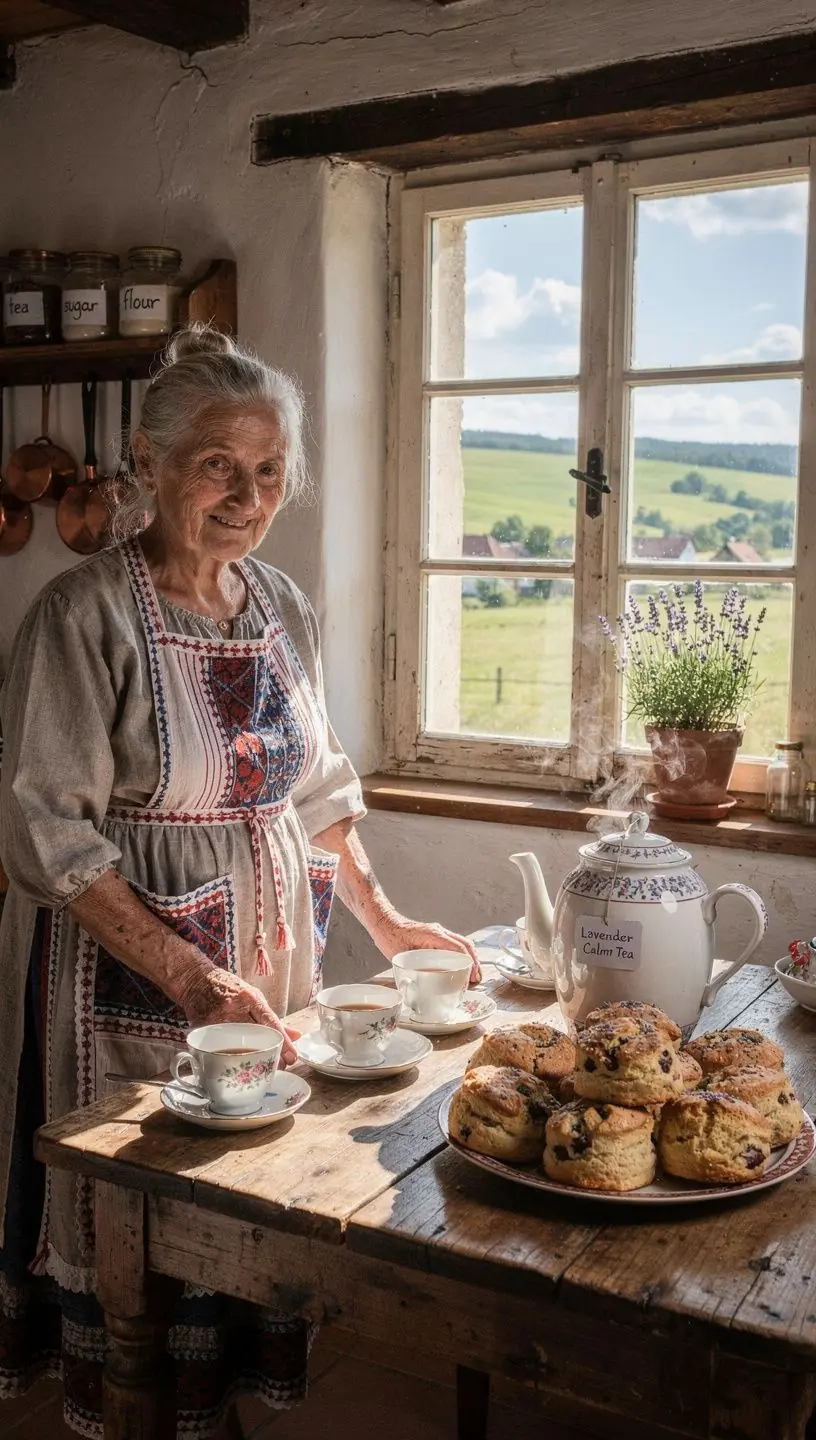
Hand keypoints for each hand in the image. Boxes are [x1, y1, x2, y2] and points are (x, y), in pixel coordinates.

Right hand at [174, 965, 297, 1065]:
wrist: (195, 979)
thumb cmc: (229, 988)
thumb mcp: (254, 997)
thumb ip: (272, 1018)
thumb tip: (295, 1036)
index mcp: (250, 997)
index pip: (270, 1023)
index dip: (283, 1042)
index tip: (292, 1056)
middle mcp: (234, 1008)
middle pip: (255, 1037)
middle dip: (270, 1054)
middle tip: (280, 1065)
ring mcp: (216, 1020)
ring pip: (238, 1046)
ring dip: (252, 1059)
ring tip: (264, 1067)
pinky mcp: (202, 1030)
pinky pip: (218, 1047)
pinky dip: (230, 1056)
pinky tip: (238, 1062)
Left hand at [376, 918, 480, 983]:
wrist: (383, 923)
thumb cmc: (389, 936)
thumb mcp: (399, 955)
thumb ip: (410, 971)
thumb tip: (419, 990)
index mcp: (433, 935)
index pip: (459, 947)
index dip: (469, 963)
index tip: (472, 976)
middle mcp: (439, 932)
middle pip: (465, 944)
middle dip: (475, 961)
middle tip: (477, 978)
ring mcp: (438, 933)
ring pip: (462, 943)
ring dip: (470, 958)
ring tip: (472, 974)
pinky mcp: (435, 937)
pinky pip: (453, 944)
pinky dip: (461, 955)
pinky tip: (460, 967)